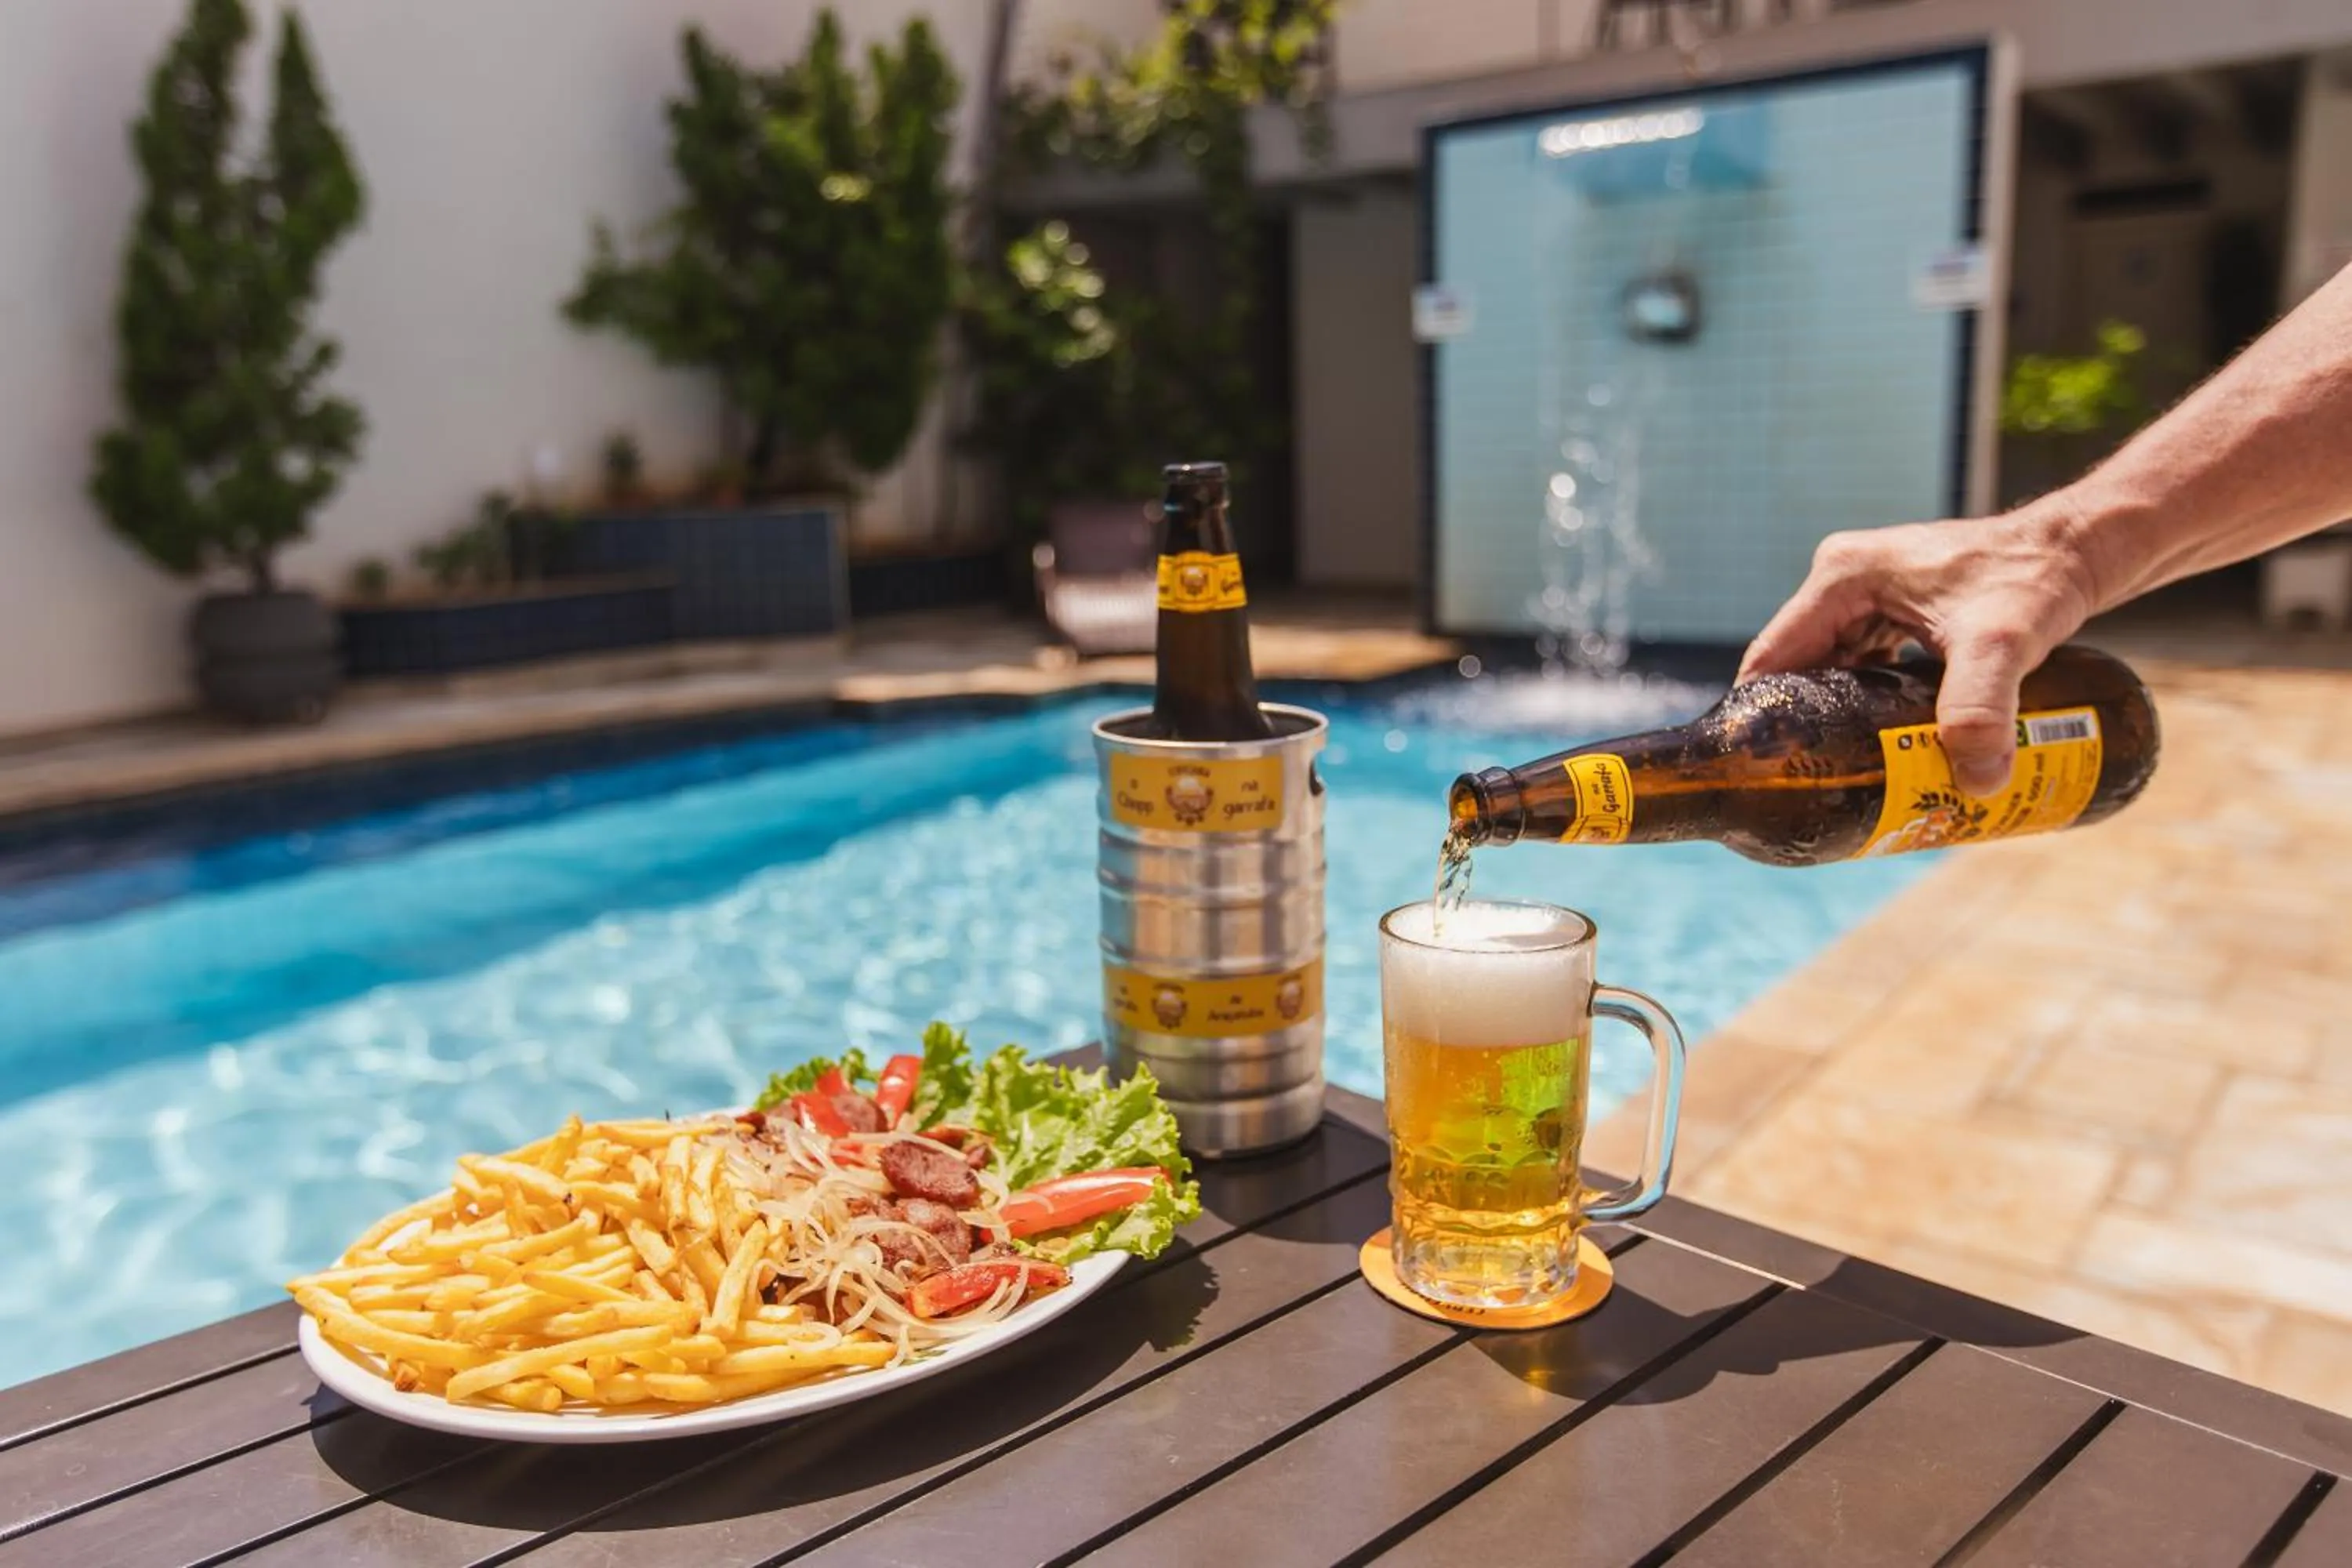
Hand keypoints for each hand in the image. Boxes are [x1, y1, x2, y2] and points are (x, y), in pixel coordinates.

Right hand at [1738, 507, 2100, 796]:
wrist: (2084, 547)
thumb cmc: (2036, 577)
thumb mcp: (1999, 644)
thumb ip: (1980, 708)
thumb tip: (1977, 781)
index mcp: (1842, 577)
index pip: (1773, 656)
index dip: (1762, 715)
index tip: (1767, 769)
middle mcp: (1847, 581)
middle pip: (1801, 668)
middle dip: (1806, 725)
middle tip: (1814, 784)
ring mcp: (1872, 595)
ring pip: (1835, 670)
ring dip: (1839, 717)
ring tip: (1845, 774)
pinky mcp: (1901, 610)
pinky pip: (1867, 664)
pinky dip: (1870, 703)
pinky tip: (1885, 742)